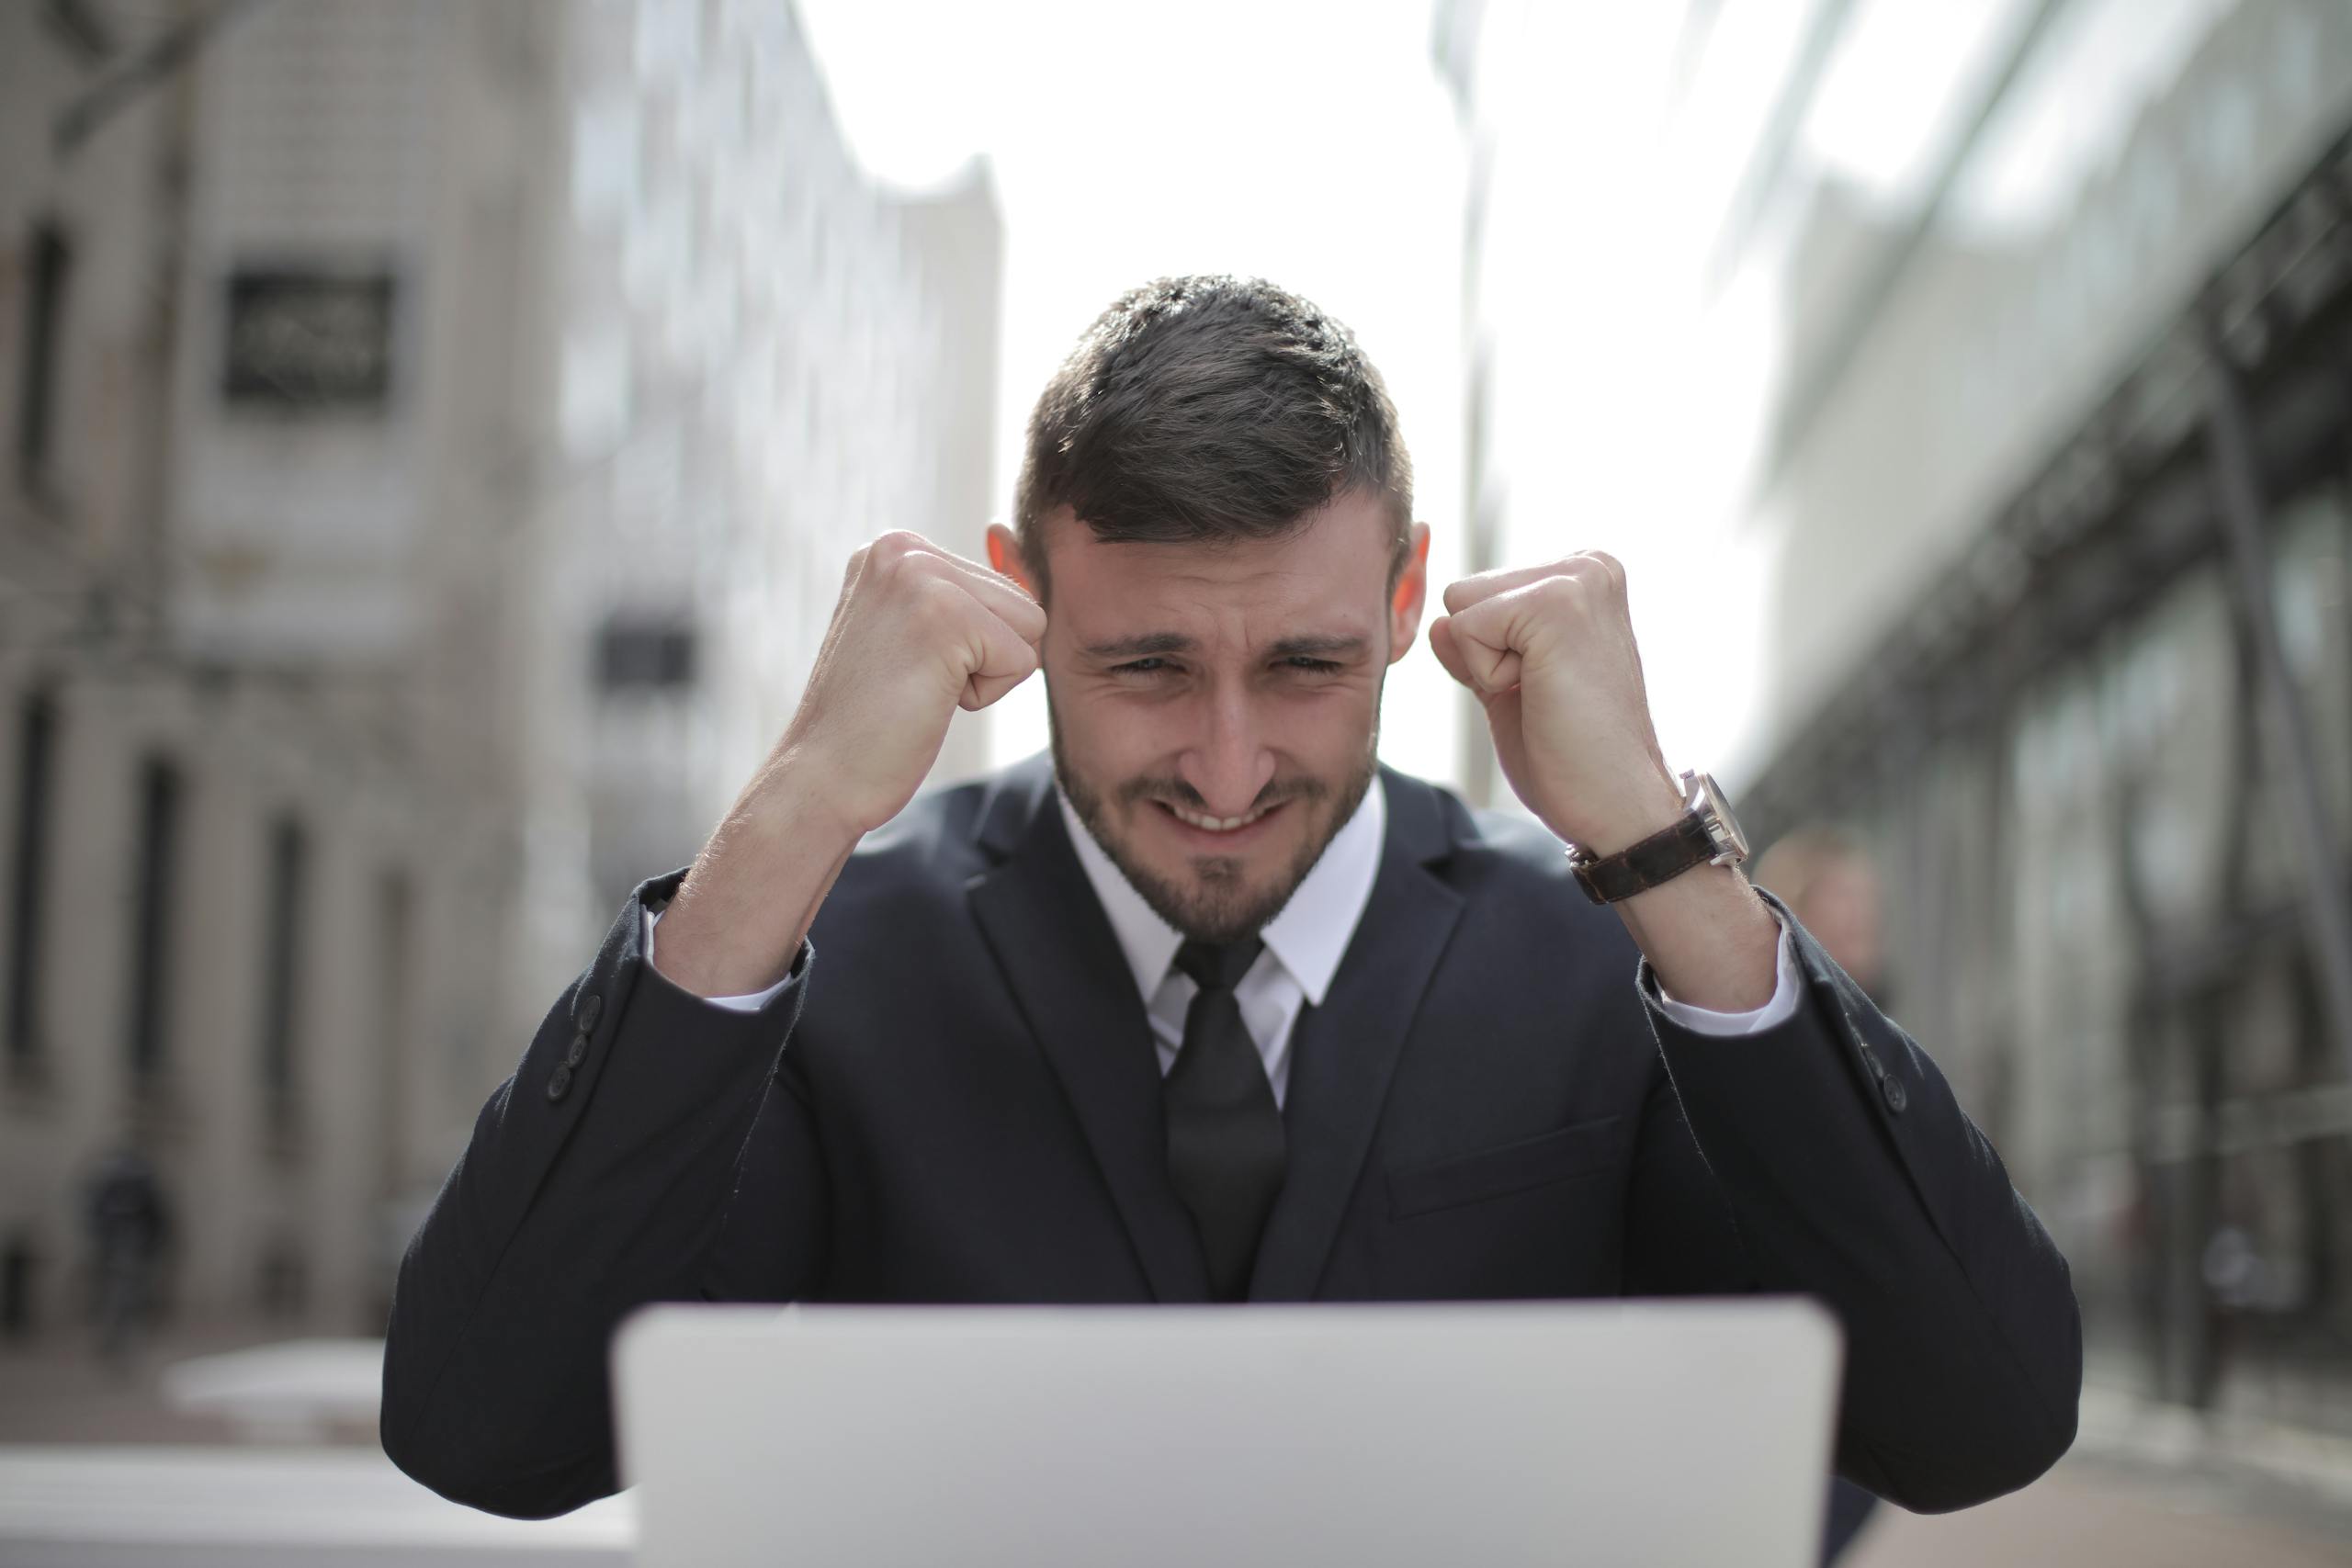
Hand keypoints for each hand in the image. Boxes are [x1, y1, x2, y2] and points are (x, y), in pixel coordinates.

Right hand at [652, 531, 1042, 996]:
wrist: (820, 778)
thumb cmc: (870, 720)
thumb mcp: (915, 634)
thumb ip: (960, 590)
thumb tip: (1008, 533)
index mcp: (894, 547)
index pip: (999, 588)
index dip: (972, 647)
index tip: (905, 666)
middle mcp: (903, 547)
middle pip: (1020, 602)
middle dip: (983, 657)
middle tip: (911, 681)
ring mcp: (921, 576)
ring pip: (1029, 627)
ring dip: (986, 675)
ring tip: (919, 687)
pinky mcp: (947, 617)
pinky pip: (1023, 661)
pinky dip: (984, 696)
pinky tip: (925, 700)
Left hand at [1427, 553, 1682, 853]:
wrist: (1615, 801)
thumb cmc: (1573, 754)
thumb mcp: (1510, 689)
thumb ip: (1476, 649)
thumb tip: (1438, 623)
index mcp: (1584, 577)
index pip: (1478, 595)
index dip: (1491, 654)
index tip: (1548, 687)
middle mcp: (1588, 565)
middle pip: (1463, 593)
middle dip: (1486, 654)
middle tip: (1547, 693)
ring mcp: (1577, 579)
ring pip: (1461, 607)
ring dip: (1487, 665)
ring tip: (1548, 692)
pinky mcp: (1557, 603)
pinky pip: (1465, 628)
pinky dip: (1488, 676)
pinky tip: (1543, 694)